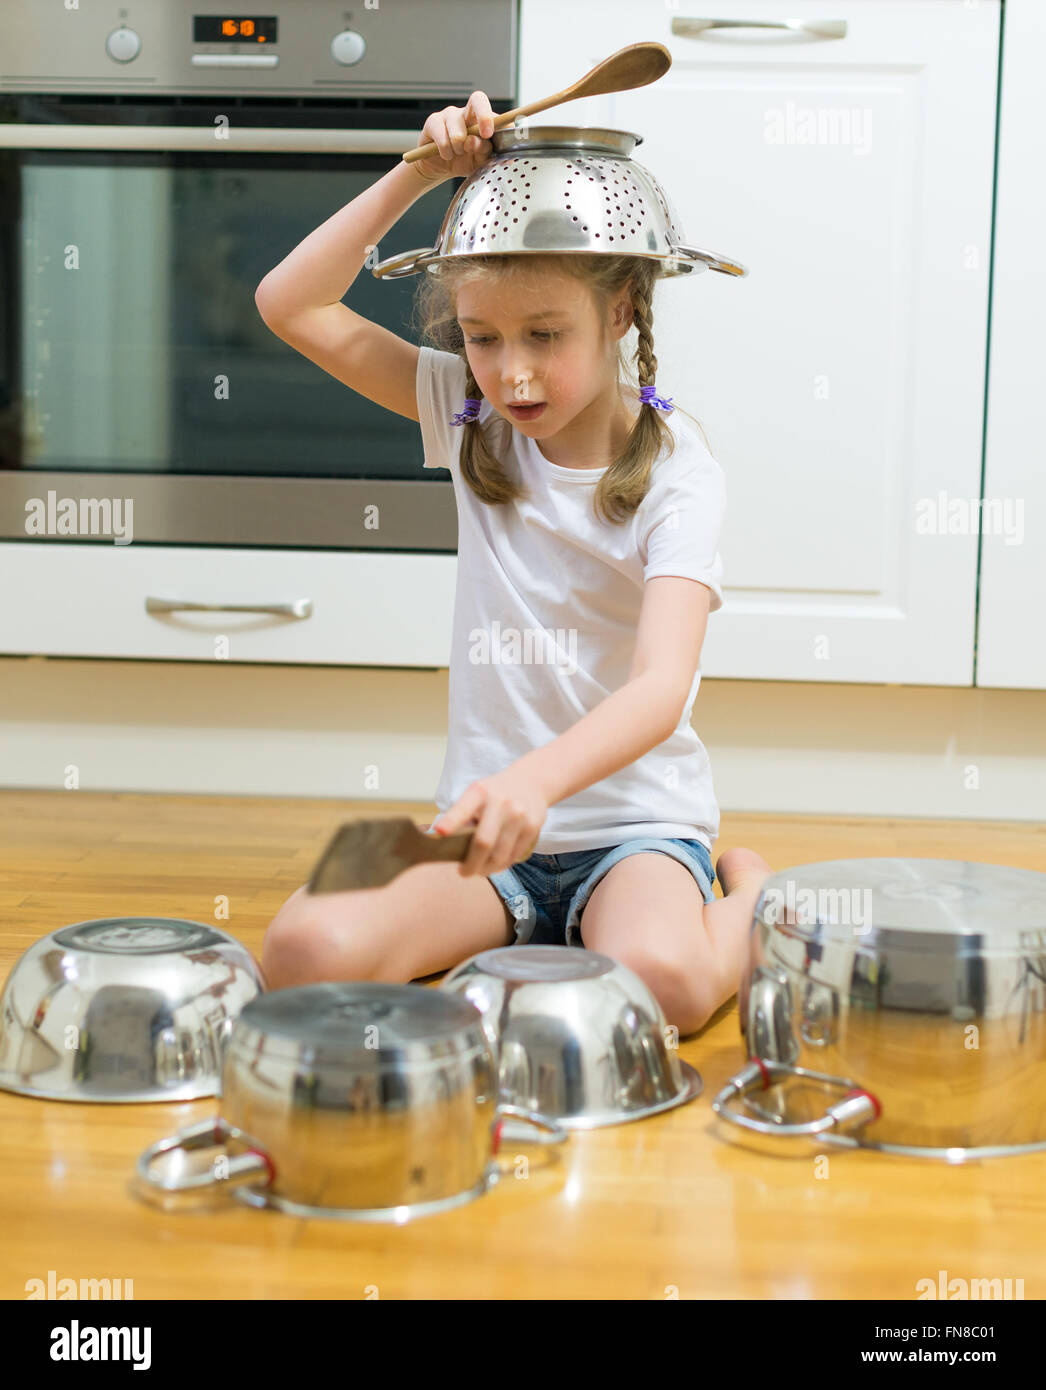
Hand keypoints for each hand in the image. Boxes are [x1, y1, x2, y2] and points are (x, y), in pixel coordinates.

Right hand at [409, 90, 497, 184]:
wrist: (440, 168)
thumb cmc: (464, 161)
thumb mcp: (479, 161)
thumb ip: (485, 151)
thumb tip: (484, 143)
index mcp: (481, 121)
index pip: (491, 109)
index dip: (491, 118)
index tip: (489, 134)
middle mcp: (466, 113)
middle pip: (477, 99)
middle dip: (484, 117)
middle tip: (484, 136)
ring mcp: (449, 115)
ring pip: (458, 131)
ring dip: (459, 148)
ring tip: (458, 154)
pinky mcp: (433, 122)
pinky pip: (442, 138)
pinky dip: (446, 152)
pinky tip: (446, 155)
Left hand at [431, 767, 547, 876]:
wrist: (532, 780)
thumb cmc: (496, 792)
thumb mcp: (477, 793)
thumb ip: (463, 814)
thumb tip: (447, 843)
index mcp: (480, 792)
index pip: (463, 809)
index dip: (451, 822)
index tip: (440, 833)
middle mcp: (501, 802)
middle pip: (483, 842)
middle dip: (471, 864)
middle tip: (464, 873)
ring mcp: (519, 815)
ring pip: (500, 855)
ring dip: (487, 869)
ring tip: (480, 870)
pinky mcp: (533, 827)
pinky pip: (514, 855)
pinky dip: (502, 865)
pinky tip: (496, 864)